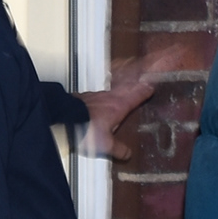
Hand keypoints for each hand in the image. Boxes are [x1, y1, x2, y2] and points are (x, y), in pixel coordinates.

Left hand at [82, 42, 196, 155]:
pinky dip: (108, 90)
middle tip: (149, 64)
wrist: (62, 117)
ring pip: (115, 86)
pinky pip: (101, 92)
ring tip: (129, 76)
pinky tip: (105, 94)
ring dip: (123, 80)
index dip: (148, 88)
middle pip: (129, 83)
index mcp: (120, 105)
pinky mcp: (85, 96)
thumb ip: (118, 149)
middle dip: (140, 74)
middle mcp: (111, 96)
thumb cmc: (86, 129)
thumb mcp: (105, 144)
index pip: (139, 93)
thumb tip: (128, 154)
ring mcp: (97, 94)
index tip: (155, 82)